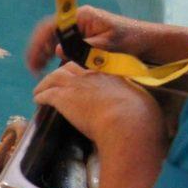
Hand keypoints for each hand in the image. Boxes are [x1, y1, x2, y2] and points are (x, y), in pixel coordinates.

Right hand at [25, 7, 154, 76]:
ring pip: (53, 39)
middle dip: (38, 49)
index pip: (53, 25)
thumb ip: (84, 48)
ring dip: (43, 53)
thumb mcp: (108, 45)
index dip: (40, 41)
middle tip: (33, 69)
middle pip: (49, 32)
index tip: (36, 58)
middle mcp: (77, 20)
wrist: (146, 41)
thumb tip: (59, 50)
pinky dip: (53, 56)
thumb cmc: (131, 39)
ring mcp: (79, 29)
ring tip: (37, 70)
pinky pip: (62, 45)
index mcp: (81, 16)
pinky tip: (49, 69)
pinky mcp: (82, 39)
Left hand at [33, 64, 163, 150]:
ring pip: (54, 77)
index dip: (83, 71)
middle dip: (62, 74)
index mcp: (111, 73)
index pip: (92, 66)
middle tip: (57, 82)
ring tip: (40, 91)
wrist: (127, 121)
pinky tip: (37, 100)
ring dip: (46, 84)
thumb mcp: (142, 104)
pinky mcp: (63, 97)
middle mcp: (92, 74)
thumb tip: (149, 119)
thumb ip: (138, 105)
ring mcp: (76, 84)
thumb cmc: (140, 118)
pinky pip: (47, 93)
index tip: (81, 78)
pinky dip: (40, 95)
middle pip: (70, 68)